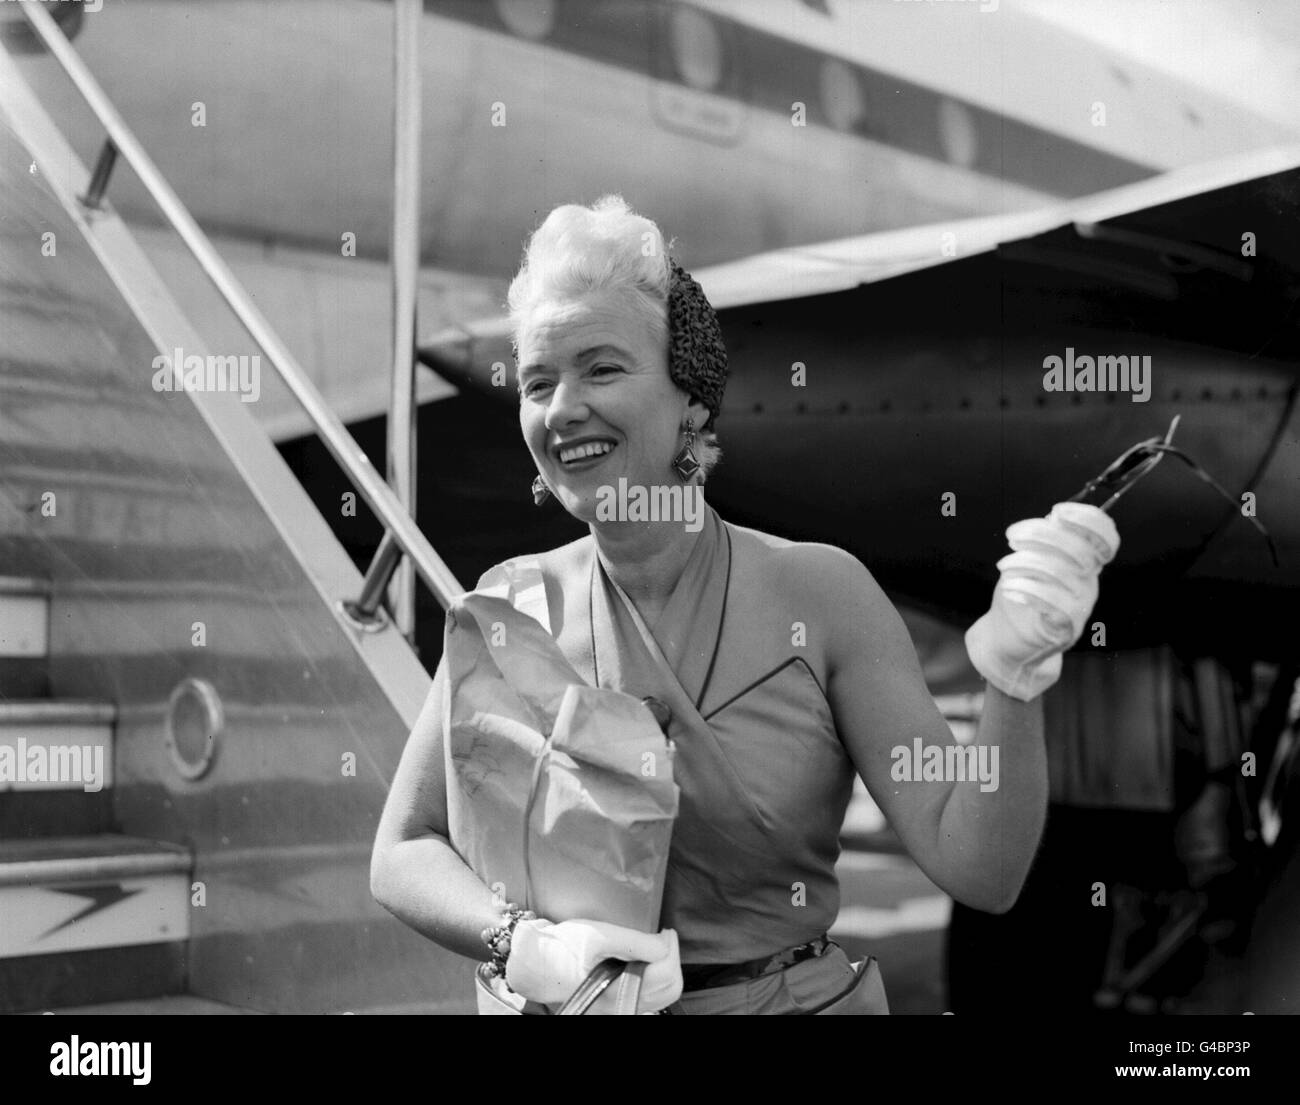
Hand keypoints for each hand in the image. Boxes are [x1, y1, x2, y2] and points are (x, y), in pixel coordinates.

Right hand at [505, 918, 681, 1011]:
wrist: (534, 963)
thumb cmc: (561, 947)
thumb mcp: (597, 935)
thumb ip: (634, 942)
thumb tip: (664, 944)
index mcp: (614, 993)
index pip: (663, 974)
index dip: (670, 948)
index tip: (665, 931)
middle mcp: (619, 1008)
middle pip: (669, 988)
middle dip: (672, 958)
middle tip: (663, 937)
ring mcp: (619, 1010)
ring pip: (663, 996)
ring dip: (666, 968)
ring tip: (655, 946)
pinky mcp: (616, 1007)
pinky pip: (650, 997)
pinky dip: (656, 978)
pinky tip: (644, 960)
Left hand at [965, 502, 1119, 701]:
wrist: (1007, 640)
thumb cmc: (1021, 594)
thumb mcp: (1033, 560)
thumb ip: (1047, 540)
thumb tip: (1054, 519)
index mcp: (1084, 563)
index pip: (1106, 538)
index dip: (1089, 519)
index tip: (1057, 511)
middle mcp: (1088, 584)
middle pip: (1081, 551)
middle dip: (1043, 534)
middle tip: (1012, 536)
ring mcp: (1080, 608)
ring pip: (1063, 575)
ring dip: (1028, 562)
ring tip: (1004, 565)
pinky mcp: (1063, 629)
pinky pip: (1055, 605)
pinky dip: (1028, 590)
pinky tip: (1010, 588)